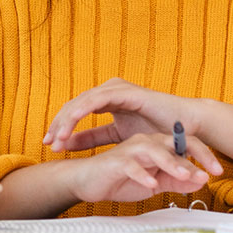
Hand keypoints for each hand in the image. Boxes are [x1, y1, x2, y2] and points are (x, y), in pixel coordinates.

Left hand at [44, 78, 204, 152]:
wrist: (185, 131)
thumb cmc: (155, 132)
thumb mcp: (116, 138)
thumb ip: (92, 139)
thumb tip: (65, 144)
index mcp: (105, 100)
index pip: (75, 111)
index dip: (60, 127)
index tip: (48, 144)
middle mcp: (108, 91)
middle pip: (74, 106)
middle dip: (59, 124)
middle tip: (47, 142)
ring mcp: (116, 88)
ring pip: (82, 102)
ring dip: (67, 120)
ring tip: (57, 138)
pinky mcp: (125, 91)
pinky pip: (98, 99)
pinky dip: (83, 110)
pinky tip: (72, 121)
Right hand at [66, 132, 217, 202]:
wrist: (87, 182)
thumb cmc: (118, 179)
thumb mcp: (155, 183)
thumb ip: (175, 181)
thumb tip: (199, 181)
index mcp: (156, 146)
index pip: (185, 145)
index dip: (203, 157)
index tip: (217, 171)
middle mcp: (144, 143)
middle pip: (173, 143)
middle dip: (192, 156)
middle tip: (208, 172)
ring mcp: (129, 151)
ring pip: (153, 151)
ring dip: (170, 162)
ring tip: (183, 175)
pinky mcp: (115, 161)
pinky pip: (131, 166)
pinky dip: (142, 174)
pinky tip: (151, 184)